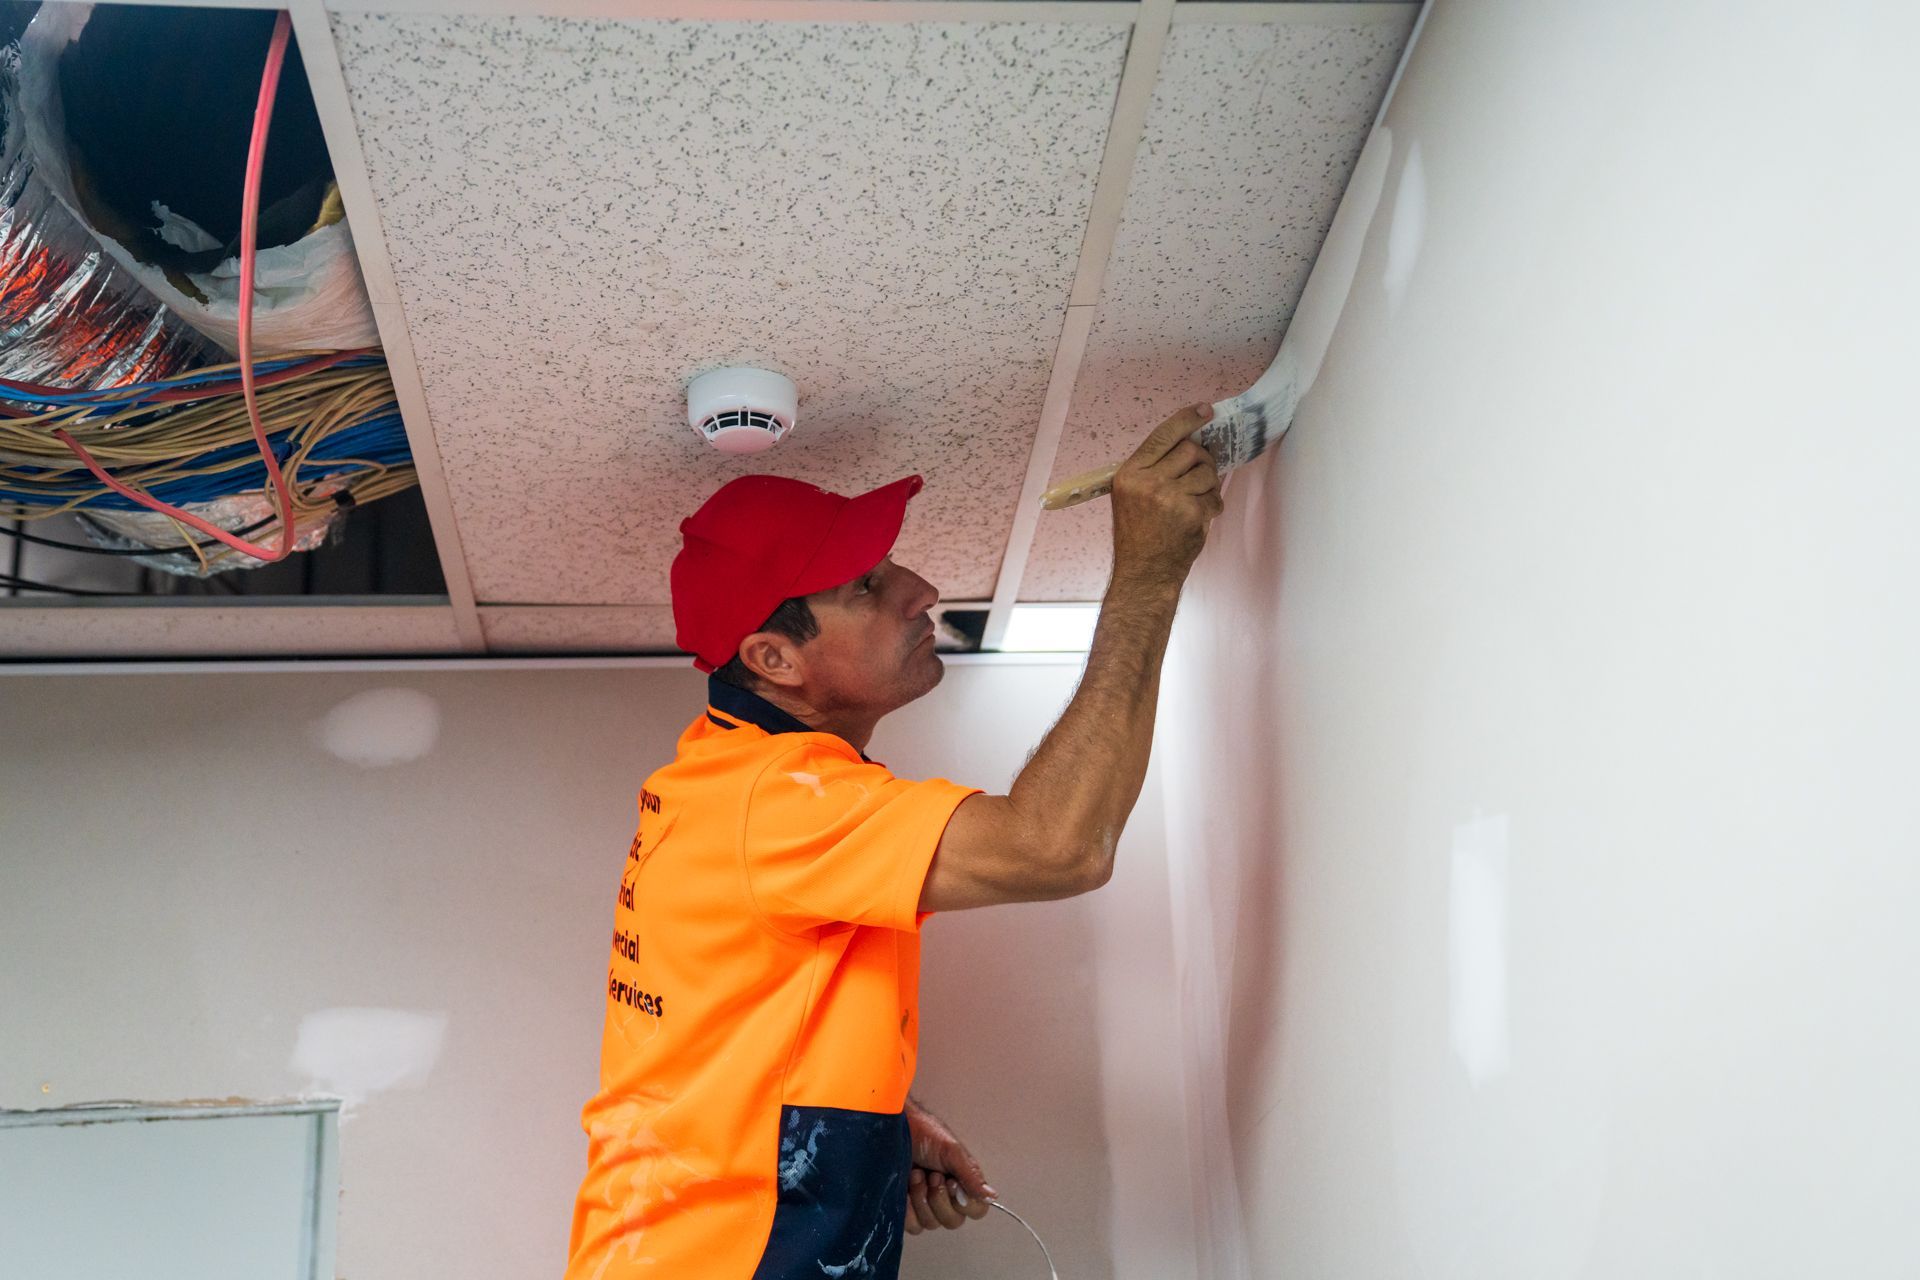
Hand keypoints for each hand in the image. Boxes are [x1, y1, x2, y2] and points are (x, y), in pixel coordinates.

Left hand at [904, 1098, 993, 1233]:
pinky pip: (913, 1225)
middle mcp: (947, 1199)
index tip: (951, 1181)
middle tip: (932, 1175)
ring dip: (921, 1198)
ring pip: (931, 1224)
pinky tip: (904, 1189)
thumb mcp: (952, 1152)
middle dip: (939, 1198)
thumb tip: (992, 1196)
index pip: (977, 1211)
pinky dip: (907, 1208)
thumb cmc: (925, 1135)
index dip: (965, 1203)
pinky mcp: (906, 1210)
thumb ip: (971, 1176)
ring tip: (916, 1174)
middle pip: (953, 1222)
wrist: (895, 1130)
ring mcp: (925, 1206)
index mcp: (964, 1185)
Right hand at [1109, 402, 1224, 590]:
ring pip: (1206, 472)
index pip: (1163, 436)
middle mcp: (1147, 482)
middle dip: (1203, 460)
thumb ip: (1154, 470)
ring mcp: (1170, 497)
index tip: (1205, 410)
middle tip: (1202, 474)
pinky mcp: (1190, 513)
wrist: (1143, 572)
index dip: (1187, 419)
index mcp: (1130, 474)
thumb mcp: (1131, 496)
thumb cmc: (1139, 535)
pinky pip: (1214, 497)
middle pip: (1190, 450)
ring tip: (1197, 501)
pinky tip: (1200, 518)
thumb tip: (1190, 445)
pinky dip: (1212, 506)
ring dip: (1209, 485)